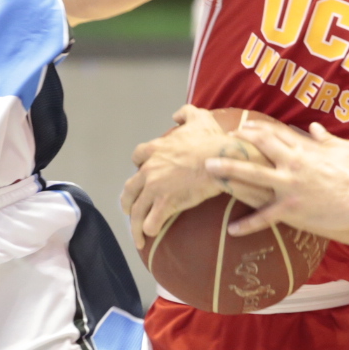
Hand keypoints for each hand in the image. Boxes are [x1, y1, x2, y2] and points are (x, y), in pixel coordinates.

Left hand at [122, 105, 272, 248]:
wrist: (220, 159)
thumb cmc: (211, 140)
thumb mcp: (199, 119)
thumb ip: (186, 114)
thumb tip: (176, 115)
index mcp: (155, 149)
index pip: (137, 157)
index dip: (139, 166)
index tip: (142, 173)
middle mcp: (150, 169)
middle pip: (129, 188)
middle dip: (128, 201)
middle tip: (130, 209)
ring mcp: (155, 188)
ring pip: (137, 210)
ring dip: (135, 224)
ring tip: (138, 236)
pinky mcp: (165, 203)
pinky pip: (151, 222)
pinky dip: (149, 230)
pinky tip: (151, 235)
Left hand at [207, 121, 348, 237]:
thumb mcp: (346, 148)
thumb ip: (327, 138)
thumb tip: (315, 128)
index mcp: (303, 149)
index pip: (272, 133)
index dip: (253, 129)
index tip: (239, 128)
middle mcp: (291, 163)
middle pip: (257, 147)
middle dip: (235, 143)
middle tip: (218, 144)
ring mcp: (289, 186)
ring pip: (251, 175)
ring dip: (228, 171)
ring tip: (208, 169)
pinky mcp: (291, 208)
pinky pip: (264, 217)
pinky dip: (247, 224)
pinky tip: (232, 229)